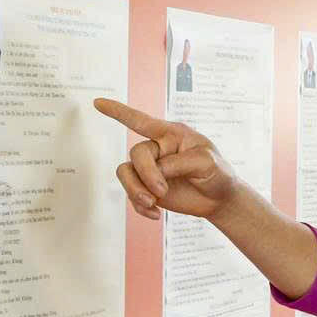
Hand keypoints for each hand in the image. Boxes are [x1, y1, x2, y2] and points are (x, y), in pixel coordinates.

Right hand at [95, 98, 238, 220]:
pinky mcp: (147, 187)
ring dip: (135, 190)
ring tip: (153, 204)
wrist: (219, 198)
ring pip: (126, 173)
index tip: (97, 103)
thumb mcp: (207, 163)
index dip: (119, 112)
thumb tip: (156, 171)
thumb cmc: (217, 172)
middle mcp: (157, 148)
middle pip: (137, 154)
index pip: (142, 121)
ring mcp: (150, 168)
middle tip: (161, 192)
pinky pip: (131, 193)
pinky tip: (155, 214)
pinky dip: (140, 205)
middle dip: (146, 174)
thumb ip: (180, 163)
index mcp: (171, 134)